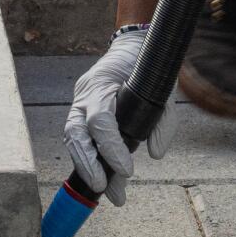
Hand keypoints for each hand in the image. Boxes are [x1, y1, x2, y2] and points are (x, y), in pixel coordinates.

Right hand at [63, 28, 170, 205]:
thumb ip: (163, 121)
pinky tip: (103, 179)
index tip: (128, 170)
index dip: (111, 147)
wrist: (131, 46)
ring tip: (104, 190)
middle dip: (88, 163)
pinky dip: (89, 159)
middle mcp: (84, 95)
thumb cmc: (147, 65)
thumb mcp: (163, 88)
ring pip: (72, 139)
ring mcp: (79, 103)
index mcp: (101, 84)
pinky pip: (79, 138)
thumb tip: (155, 154)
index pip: (99, 120)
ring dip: (85, 166)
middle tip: (102, 187)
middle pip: (75, 133)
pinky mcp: (81, 112)